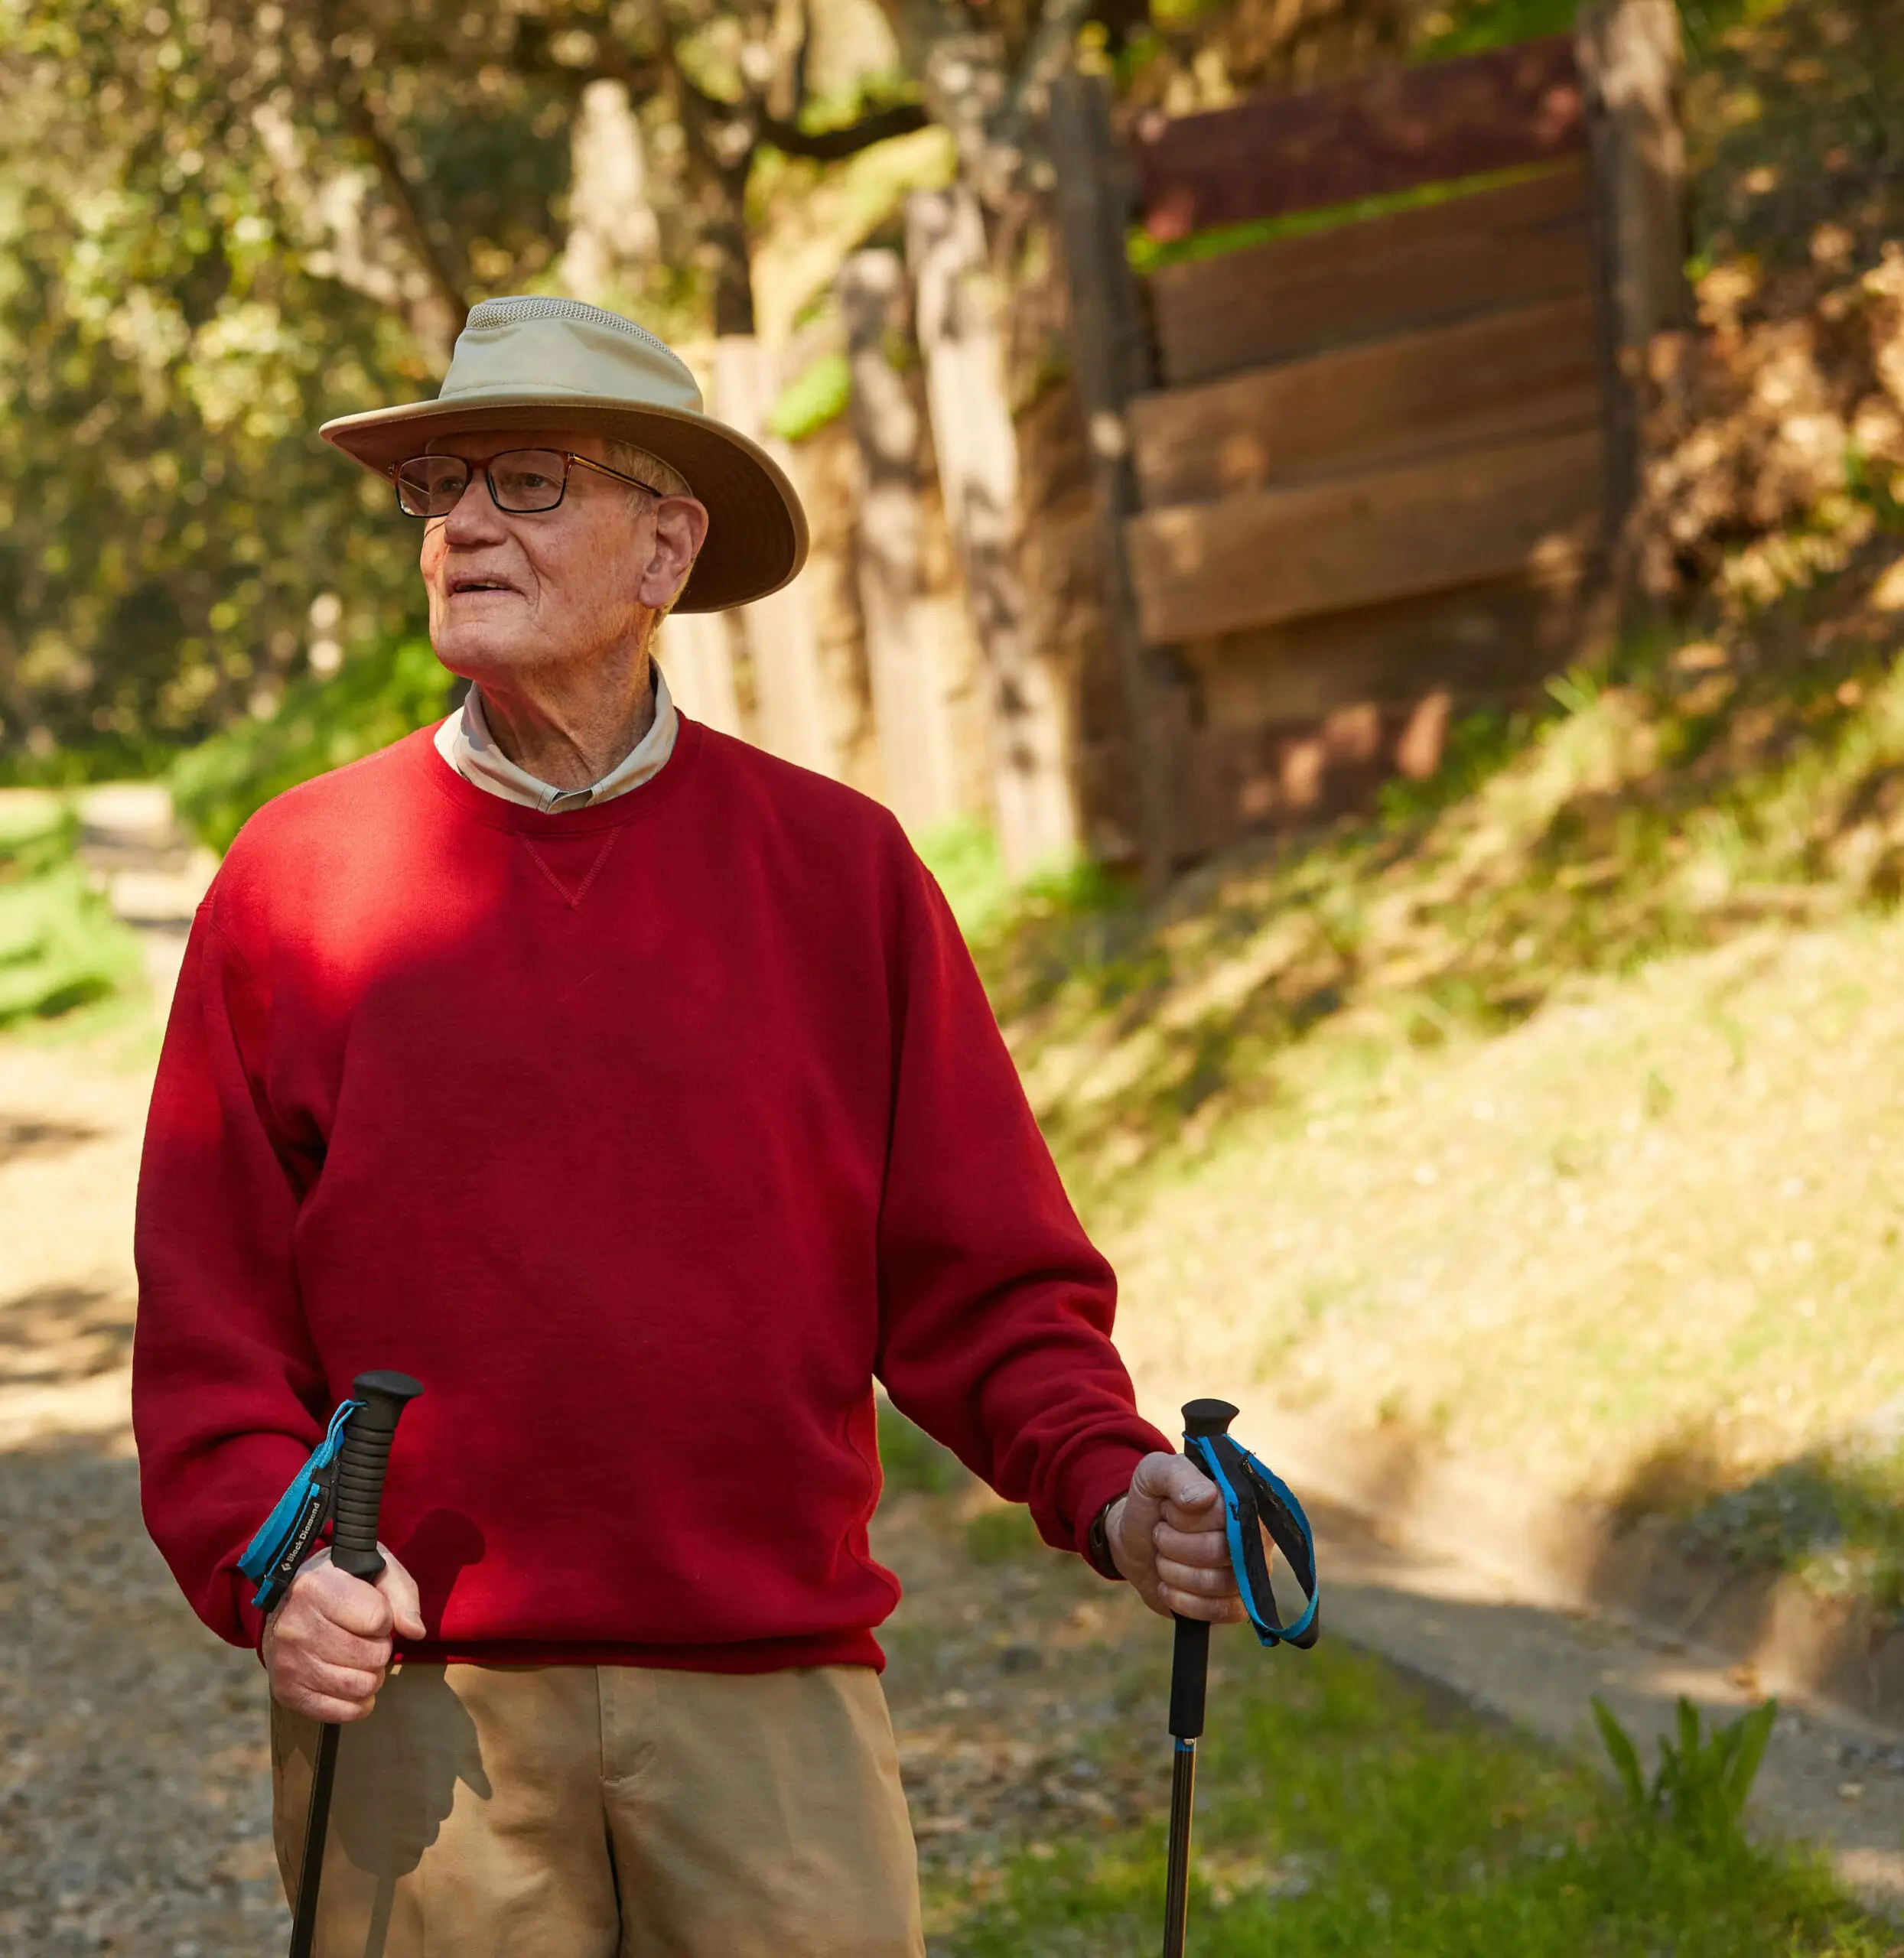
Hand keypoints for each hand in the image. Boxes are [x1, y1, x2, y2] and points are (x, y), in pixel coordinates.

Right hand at [262, 1544, 424, 1721]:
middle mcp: (297, 1628)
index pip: (378, 1619)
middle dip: (381, 1650)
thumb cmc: (341, 1582)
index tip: (374, 1614)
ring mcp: (288, 1663)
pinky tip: (354, 1686)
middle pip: (372, 1657)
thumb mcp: (377, 1570)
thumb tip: (415, 1632)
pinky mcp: (286, 1692)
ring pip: (359, 1687)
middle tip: (367, 1640)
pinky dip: (358, 1704)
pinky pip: (339, 1713)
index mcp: (317, 1589)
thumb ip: (402, 1595)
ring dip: (372, 1677)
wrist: (288, 1599)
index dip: (387, 1620)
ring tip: (361, 1661)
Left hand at [1105, 1452, 1243, 1623]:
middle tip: (1160, 1534)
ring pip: (1219, 1583)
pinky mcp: (1237, 1604)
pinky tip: (1167, 1587)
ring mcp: (1250, 1572)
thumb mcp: (1154, 1473)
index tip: (1166, 1509)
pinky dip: (1185, 1602)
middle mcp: (1256, 1535)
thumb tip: (1206, 1497)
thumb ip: (1177, 1474)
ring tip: (1162, 1557)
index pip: (1228, 1514)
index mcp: (1242, 1497)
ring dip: (1175, 1572)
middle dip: (1175, 1545)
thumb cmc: (1152, 1502)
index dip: (1188, 1518)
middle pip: (1222, 1551)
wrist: (1136, 1541)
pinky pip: (1222, 1611)